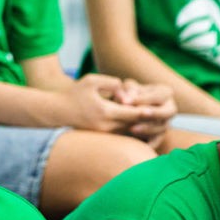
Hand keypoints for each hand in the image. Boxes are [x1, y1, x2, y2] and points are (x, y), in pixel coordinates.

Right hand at [52, 74, 171, 133]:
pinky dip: (132, 134)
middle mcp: (106, 127)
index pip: (134, 113)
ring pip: (130, 134)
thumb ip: (112, 82)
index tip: (160, 106)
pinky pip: (121, 138)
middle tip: (164, 116)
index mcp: (105, 112)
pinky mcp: (101, 139)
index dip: (148, 110)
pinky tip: (140, 129)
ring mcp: (104, 135)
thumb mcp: (91, 81)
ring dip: (142, 129)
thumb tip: (126, 88)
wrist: (55, 114)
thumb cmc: (73, 95)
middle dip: (149, 121)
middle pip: (135, 126)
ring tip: (156, 123)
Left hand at [112, 78, 176, 140]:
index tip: (125, 102)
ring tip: (132, 129)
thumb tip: (125, 99)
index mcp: (164, 93)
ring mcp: (165, 123)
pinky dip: (147, 144)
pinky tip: (135, 144)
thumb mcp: (126, 89)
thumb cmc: (128, 95)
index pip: (158, 96)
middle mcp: (169, 108)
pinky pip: (156, 142)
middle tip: (141, 114)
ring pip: (162, 128)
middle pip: (168, 112)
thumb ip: (127, 91)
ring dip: (148, 129)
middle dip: (155, 113)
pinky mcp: (159, 137)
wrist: (127, 109)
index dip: (142, 98)